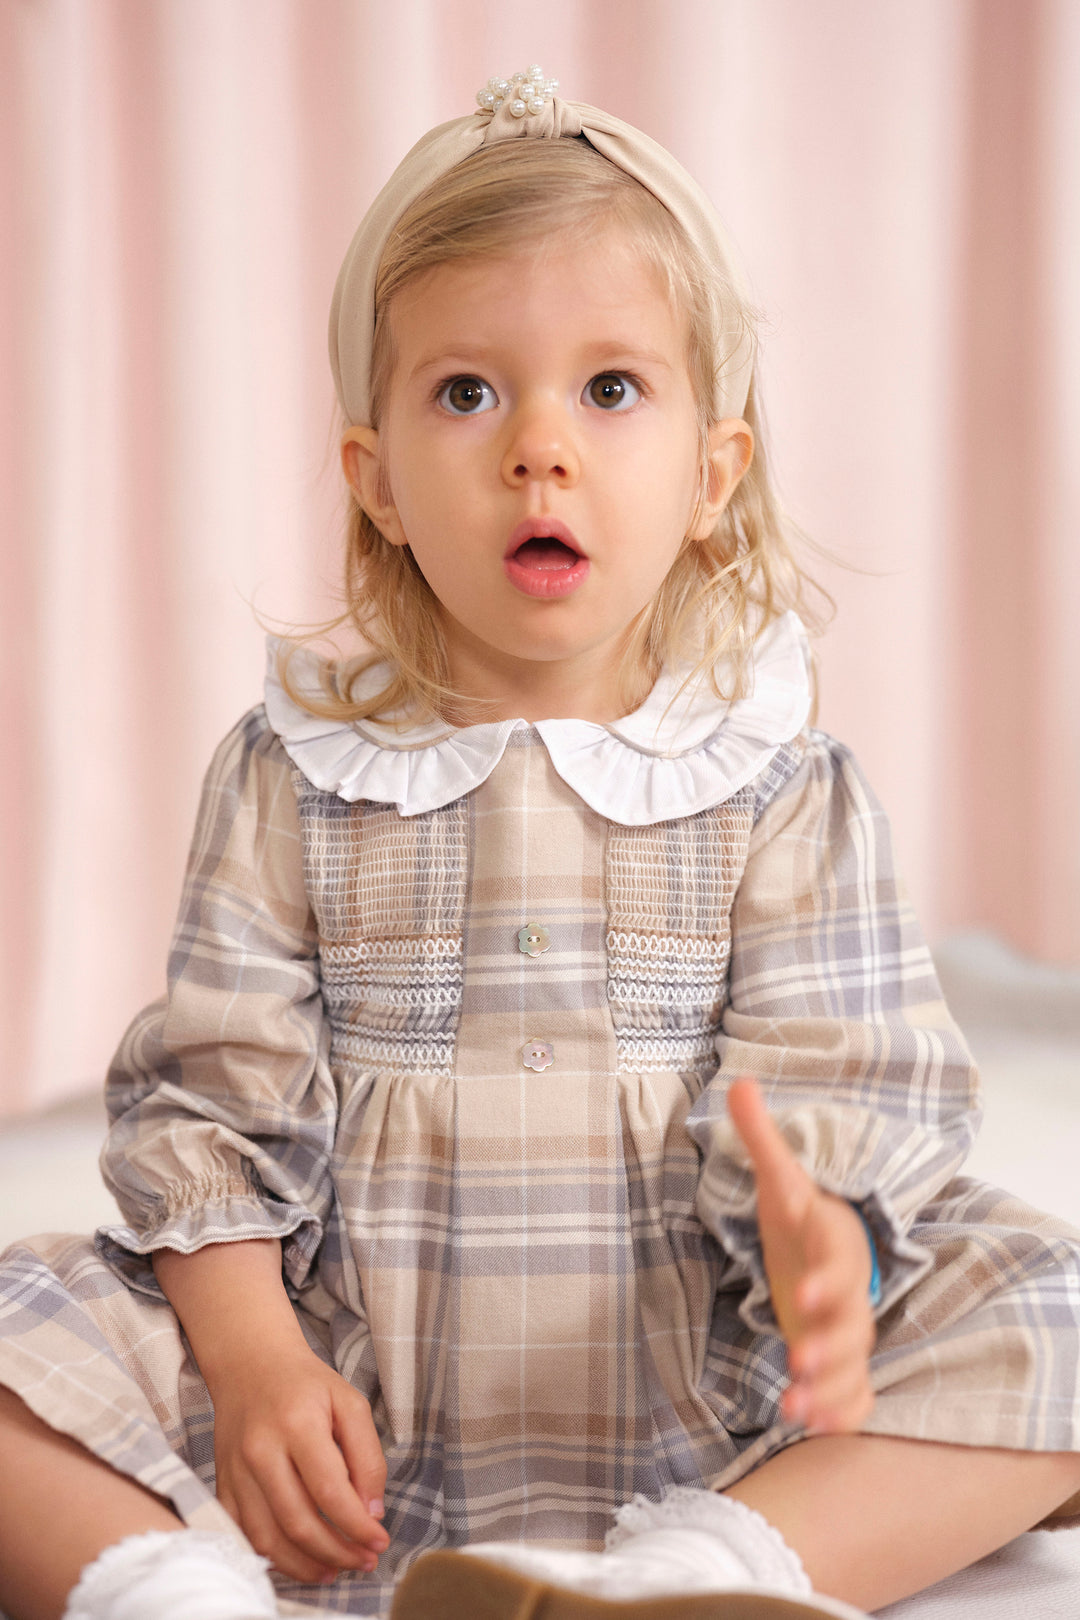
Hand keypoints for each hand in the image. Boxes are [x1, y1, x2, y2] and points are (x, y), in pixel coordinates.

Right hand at [209, 1346, 388, 1583]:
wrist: (251, 1364)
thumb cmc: (306, 1384)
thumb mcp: (350, 1403)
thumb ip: (367, 1456)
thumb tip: (371, 1512)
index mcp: (297, 1424)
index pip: (329, 1491)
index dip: (357, 1526)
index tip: (380, 1541)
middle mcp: (260, 1451)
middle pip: (298, 1523)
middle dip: (337, 1553)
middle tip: (364, 1561)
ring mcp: (235, 1471)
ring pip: (267, 1539)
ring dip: (305, 1566)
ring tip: (335, 1570)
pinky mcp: (222, 1484)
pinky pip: (242, 1535)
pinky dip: (271, 1557)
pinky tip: (298, 1559)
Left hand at [726, 1076, 875, 1433]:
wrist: (830, 1253)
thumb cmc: (802, 1220)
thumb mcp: (783, 1182)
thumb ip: (762, 1139)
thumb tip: (738, 1083)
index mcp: (836, 1247)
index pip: (837, 1263)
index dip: (825, 1281)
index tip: (802, 1296)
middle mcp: (848, 1294)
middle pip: (851, 1324)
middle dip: (830, 1346)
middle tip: (802, 1363)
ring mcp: (846, 1331)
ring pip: (850, 1366)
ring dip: (829, 1389)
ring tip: (795, 1409)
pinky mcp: (840, 1362)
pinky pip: (853, 1393)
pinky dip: (839, 1412)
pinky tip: (812, 1426)